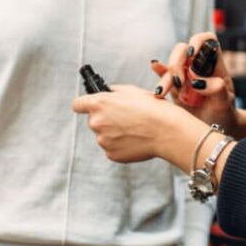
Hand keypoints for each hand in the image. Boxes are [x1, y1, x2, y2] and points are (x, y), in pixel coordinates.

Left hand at [72, 85, 205, 165]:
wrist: (167, 131)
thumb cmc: (153, 108)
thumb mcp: (132, 91)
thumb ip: (113, 92)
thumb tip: (107, 94)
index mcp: (99, 104)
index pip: (77, 104)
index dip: (84, 105)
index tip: (89, 106)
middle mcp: (96, 122)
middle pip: (93, 121)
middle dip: (105, 119)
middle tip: (125, 118)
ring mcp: (103, 140)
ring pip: (104, 135)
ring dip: (114, 133)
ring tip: (134, 129)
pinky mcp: (111, 154)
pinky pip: (112, 148)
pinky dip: (121, 145)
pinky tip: (135, 140)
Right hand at [151, 33, 237, 130]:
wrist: (215, 128)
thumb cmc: (224, 113)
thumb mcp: (225, 104)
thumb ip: (216, 90)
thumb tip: (197, 81)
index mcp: (214, 64)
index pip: (207, 40)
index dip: (198, 41)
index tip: (192, 56)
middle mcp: (198, 65)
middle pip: (182, 50)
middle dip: (176, 63)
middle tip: (179, 83)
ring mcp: (185, 75)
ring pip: (170, 65)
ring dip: (166, 77)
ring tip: (164, 93)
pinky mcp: (174, 87)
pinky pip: (163, 76)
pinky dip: (157, 75)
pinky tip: (154, 79)